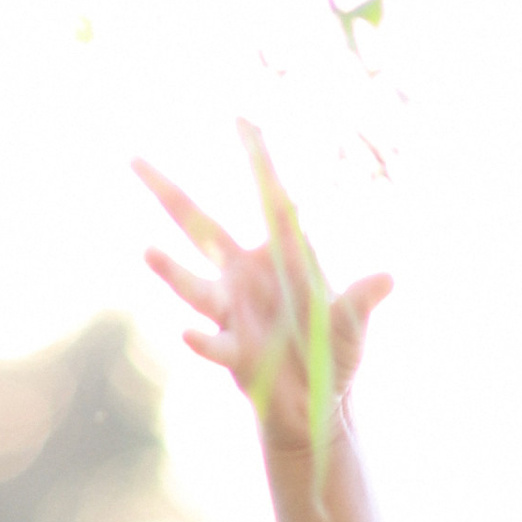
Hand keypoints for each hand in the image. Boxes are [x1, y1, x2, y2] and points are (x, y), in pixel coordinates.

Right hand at [137, 126, 391, 460]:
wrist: (317, 403)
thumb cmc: (334, 352)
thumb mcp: (351, 325)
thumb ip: (361, 301)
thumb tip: (388, 280)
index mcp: (279, 253)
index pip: (268, 197)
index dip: (256, 160)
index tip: (241, 117)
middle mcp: (244, 274)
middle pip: (198, 226)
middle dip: (167, 192)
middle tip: (133, 158)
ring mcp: (231, 310)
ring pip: (193, 284)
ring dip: (171, 271)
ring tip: (147, 251)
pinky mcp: (231, 352)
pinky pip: (213, 343)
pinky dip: (202, 341)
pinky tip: (187, 335)